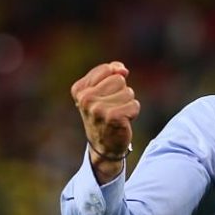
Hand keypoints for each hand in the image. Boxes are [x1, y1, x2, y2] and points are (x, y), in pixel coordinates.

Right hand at [71, 61, 140, 181]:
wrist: (104, 146)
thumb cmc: (104, 114)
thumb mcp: (102, 91)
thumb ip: (112, 73)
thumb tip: (123, 70)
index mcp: (79, 89)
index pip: (108, 69)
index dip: (114, 80)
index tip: (106, 96)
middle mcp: (85, 98)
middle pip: (119, 80)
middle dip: (121, 92)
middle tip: (112, 107)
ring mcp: (98, 108)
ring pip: (128, 92)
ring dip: (127, 103)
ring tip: (117, 115)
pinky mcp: (113, 117)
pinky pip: (134, 105)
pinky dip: (133, 112)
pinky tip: (122, 121)